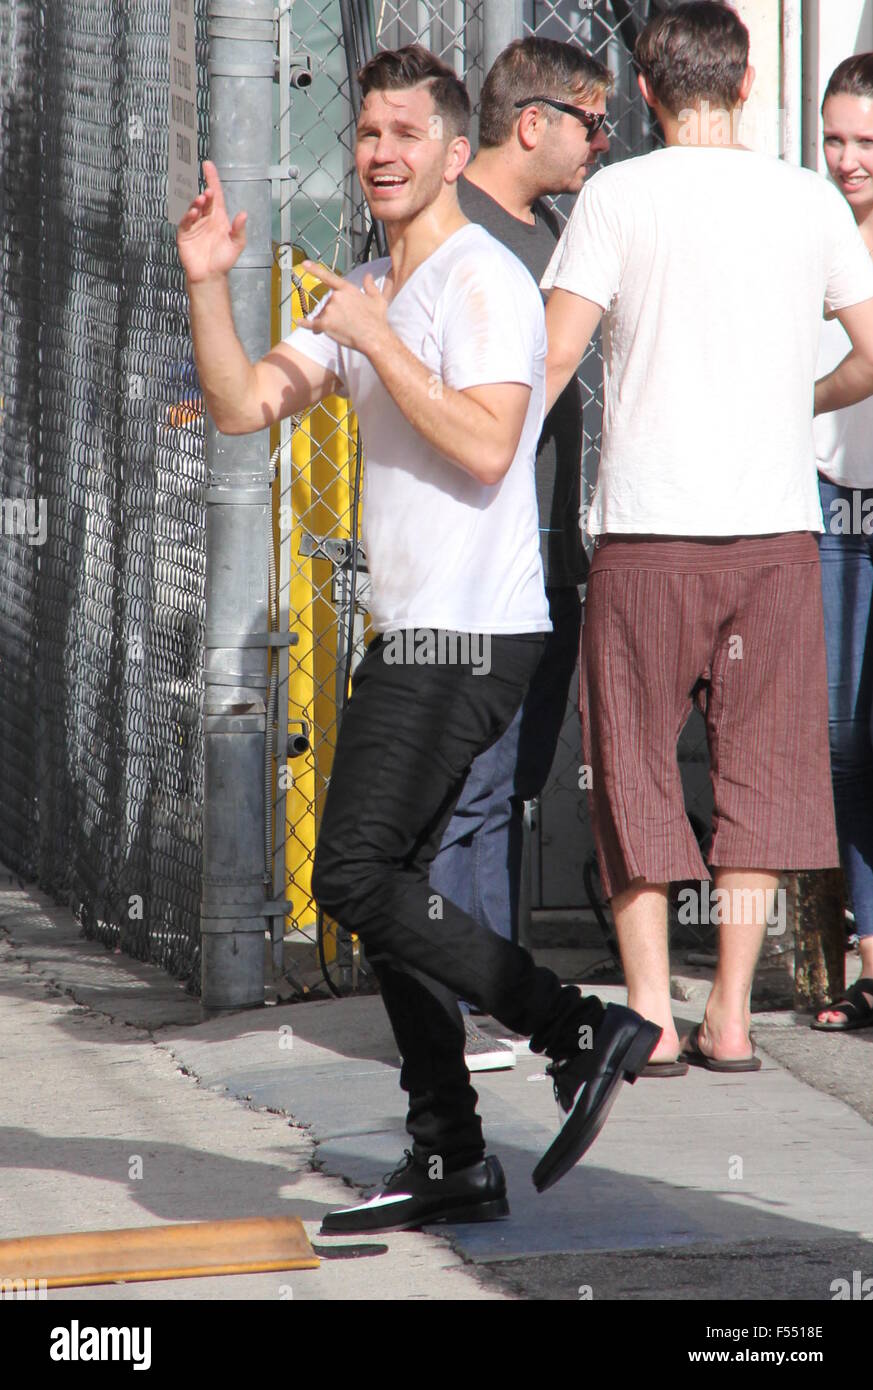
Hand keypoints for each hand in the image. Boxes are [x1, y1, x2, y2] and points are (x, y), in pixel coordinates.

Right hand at [177, 160, 247, 283]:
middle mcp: (206, 218)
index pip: (216, 195)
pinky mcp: (185, 233)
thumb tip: (243, 214)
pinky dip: (188, 216)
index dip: (212, 180)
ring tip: (201, 200)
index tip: (208, 166)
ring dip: (197, 203)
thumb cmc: (223, 261)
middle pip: (205, 200)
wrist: (210, 276)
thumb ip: (239, 230)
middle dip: (206, 193)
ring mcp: (195, 225)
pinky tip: (193, 213)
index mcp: (219, 217)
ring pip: (194, 208)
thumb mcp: (236, 244)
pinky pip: (186, 221)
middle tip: (208, 192)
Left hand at [299, 262, 390, 355]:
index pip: (328, 277)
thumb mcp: (378, 299)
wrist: (375, 338)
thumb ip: (370, 286)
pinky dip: (305, 324)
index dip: (315, 270)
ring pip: (322, 315)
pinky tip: (299, 322)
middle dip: (333, 311)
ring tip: (342, 329)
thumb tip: (368, 276)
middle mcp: (336, 297)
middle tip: (346, 321)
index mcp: (347, 289)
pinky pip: (311, 324)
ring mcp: (329, 310)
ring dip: (327, 321)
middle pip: (327, 303)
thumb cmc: (377, 320)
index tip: (304, 264)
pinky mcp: (325, 324)